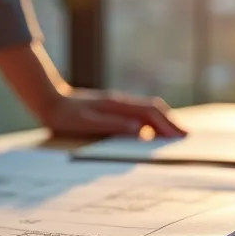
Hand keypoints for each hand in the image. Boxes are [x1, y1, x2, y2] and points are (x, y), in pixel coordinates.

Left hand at [41, 89, 184, 137]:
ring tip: (174, 135)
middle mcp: (121, 101)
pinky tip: (151, 133)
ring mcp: (117, 103)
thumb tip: (140, 129)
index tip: (181, 136)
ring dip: (163, 121)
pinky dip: (151, 122)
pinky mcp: (112, 107)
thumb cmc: (65, 115)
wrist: (48, 99)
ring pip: (148, 110)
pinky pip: (138, 113)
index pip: (150, 113)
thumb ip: (113, 125)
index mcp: (117, 105)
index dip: (167, 124)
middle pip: (154, 108)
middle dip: (171, 122)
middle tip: (186, 136)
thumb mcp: (86, 123)